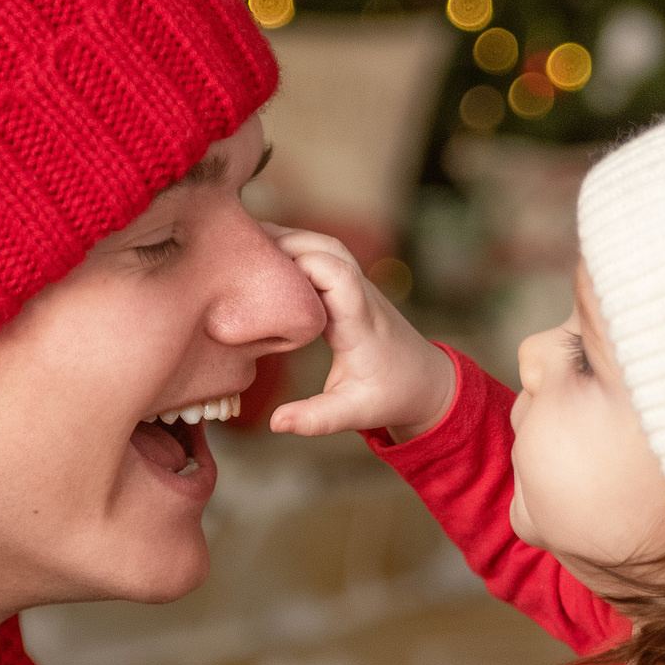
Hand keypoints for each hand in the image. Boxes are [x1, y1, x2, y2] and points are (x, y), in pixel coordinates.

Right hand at [264, 226, 456, 441]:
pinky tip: (265, 261)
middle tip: (239, 254)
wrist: (425, 382)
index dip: (301, 264)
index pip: (337, 273)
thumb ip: (315, 419)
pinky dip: (295, 250)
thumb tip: (275, 423)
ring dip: (288, 241)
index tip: (262, 276)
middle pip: (326, 247)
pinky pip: (322, 255)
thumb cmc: (390, 396)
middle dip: (285, 242)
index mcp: (360, 322)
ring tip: (245, 252)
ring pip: (324, 245)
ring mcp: (357, 286)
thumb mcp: (354, 414)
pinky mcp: (350, 287)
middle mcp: (361, 295)